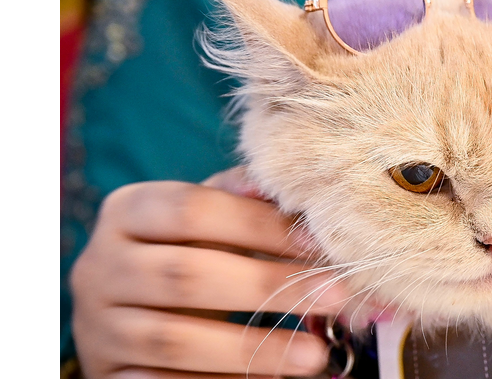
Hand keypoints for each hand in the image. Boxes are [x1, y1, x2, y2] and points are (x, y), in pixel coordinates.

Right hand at [70, 167, 347, 377]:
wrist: (127, 310)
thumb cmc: (183, 252)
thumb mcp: (204, 220)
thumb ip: (243, 200)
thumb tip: (296, 188)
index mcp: (126, 211)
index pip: (193, 208)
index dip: (259, 225)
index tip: (318, 244)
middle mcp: (102, 266)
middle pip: (187, 275)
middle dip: (269, 286)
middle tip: (334, 295)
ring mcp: (100, 326)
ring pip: (177, 340)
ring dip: (255, 349)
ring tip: (314, 353)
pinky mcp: (109, 373)